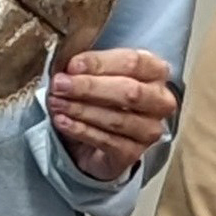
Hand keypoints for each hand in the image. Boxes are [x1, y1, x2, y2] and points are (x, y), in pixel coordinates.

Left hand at [48, 48, 179, 181]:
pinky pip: (107, 141)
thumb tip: (73, 68)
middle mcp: (160, 101)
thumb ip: (88, 67)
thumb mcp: (96, 74)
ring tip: (56, 103)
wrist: (97, 138)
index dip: (100, 63)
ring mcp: (150, 130)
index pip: (133, 63)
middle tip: (60, 84)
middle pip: (130, 92)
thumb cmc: (100, 98)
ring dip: (81, 110)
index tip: (72, 66)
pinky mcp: (134, 153)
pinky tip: (62, 122)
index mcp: (155, 72)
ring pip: (117, 119)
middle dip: (90, 87)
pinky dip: (81, 130)